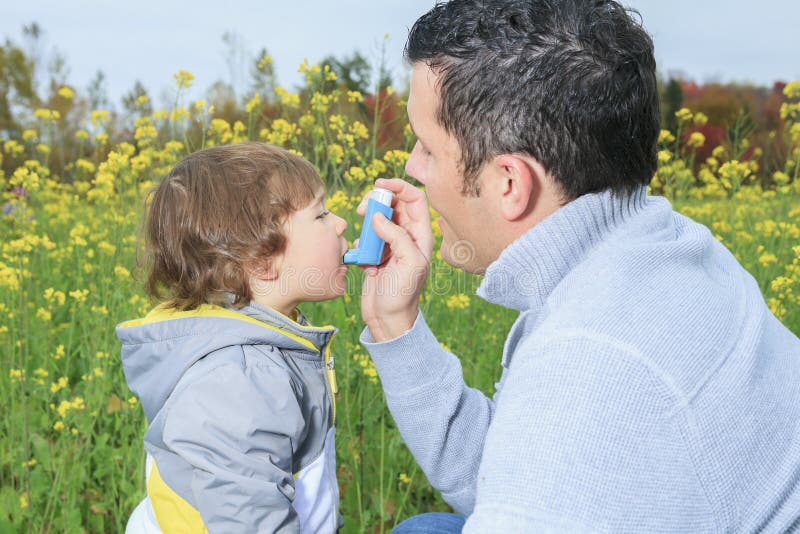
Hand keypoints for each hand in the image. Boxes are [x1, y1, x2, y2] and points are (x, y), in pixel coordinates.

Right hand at [358, 178, 433, 340]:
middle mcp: (407, 237)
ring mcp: (391, 246)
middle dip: (376, 202)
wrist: (388, 320)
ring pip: (377, 220)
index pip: (416, 199)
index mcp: (421, 236)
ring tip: (363, 241)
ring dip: (366, 226)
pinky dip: (361, 245)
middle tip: (362, 210)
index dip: (399, 186)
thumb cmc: (403, 295)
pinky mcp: (376, 255)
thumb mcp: (408, 264)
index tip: (379, 185)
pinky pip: (366, 239)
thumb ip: (397, 236)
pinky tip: (364, 262)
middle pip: (393, 204)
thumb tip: (377, 218)